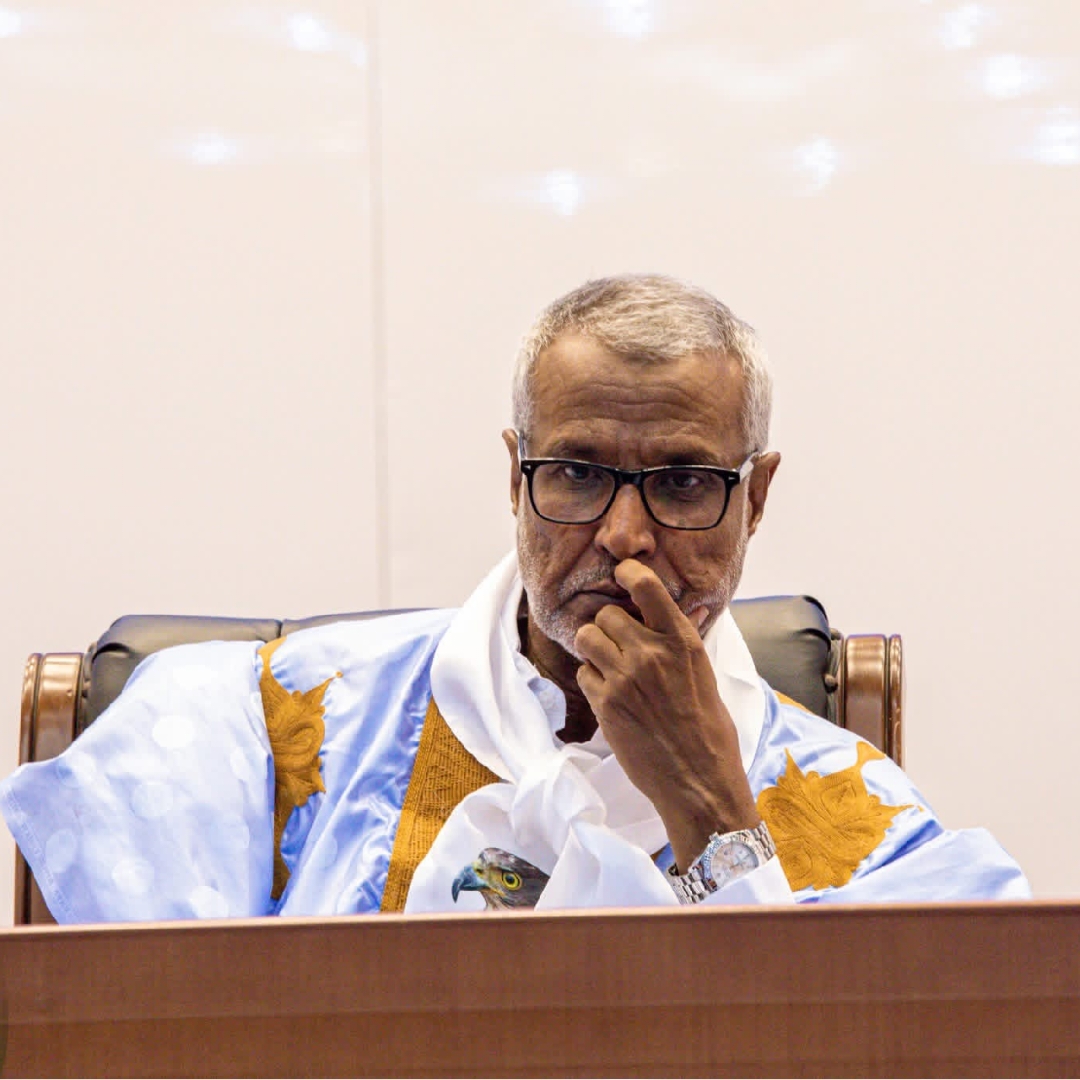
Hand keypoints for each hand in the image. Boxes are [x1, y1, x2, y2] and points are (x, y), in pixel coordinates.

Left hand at [574, 559, 760, 870]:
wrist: (699, 780)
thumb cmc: (710, 730)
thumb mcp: (705, 674)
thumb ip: (683, 641)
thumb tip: (680, 611)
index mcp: (682, 641)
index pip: (646, 586)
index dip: (627, 573)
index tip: (622, 574)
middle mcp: (651, 654)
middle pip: (607, 614)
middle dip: (609, 626)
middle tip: (620, 643)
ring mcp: (625, 678)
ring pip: (587, 637)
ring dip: (594, 648)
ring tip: (609, 664)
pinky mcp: (606, 704)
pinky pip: (583, 673)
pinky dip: (592, 680)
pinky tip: (610, 694)